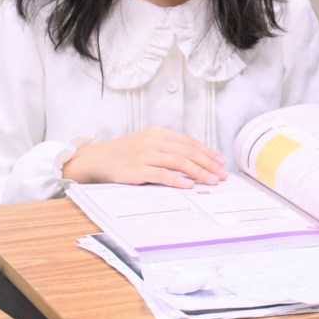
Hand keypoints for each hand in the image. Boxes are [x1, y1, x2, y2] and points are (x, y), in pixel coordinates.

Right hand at [61, 126, 228, 187]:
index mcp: (158, 133)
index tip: (220, 161)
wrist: (96, 158)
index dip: (207, 152)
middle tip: (222, 174)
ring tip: (211, 181)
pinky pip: (161, 175)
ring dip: (198, 172)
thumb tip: (195, 160)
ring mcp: (144, 155)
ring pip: (178, 162)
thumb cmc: (125, 153)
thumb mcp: (147, 143)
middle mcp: (153, 142)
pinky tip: (188, 186)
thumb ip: (168, 148)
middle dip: (208, 163)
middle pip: (187, 152)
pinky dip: (177, 180)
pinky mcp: (136, 170)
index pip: (189, 142)